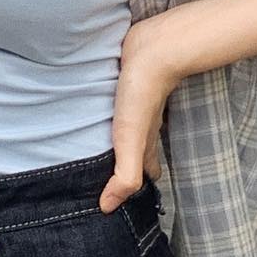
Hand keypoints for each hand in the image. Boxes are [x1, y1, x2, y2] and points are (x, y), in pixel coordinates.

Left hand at [98, 18, 184, 214]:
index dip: (133, 189)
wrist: (154, 49)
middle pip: (137, 153)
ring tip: (104, 151)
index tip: (120, 203)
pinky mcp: (125, 85)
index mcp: (143, 143)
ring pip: (130, 129)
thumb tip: (107, 207)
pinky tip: (102, 112)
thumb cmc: (142, 95)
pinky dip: (113, 115)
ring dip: (121, 142)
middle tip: (111, 180)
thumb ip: (125, 175)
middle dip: (129, 168)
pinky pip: (119, 105)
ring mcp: (136, 106)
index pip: (142, 174)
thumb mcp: (132, 140)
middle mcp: (141, 127)